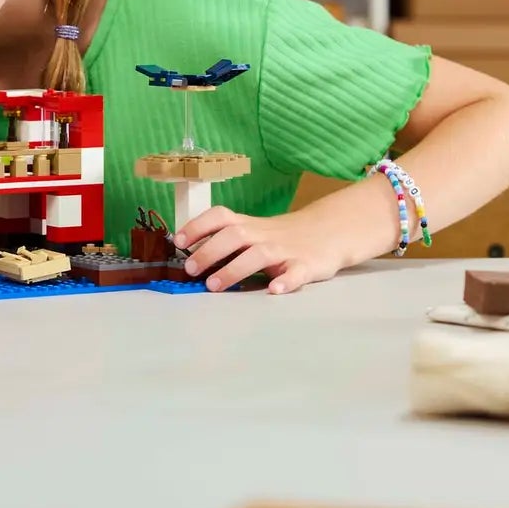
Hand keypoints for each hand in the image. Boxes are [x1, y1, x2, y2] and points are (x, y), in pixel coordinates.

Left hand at [174, 206, 349, 294]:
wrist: (329, 232)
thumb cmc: (280, 237)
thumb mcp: (252, 232)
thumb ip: (224, 242)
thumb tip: (187, 256)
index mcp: (248, 225)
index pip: (220, 217)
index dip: (198, 226)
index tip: (178, 241)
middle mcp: (263, 235)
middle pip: (235, 235)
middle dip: (209, 251)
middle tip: (190, 271)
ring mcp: (286, 250)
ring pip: (260, 254)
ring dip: (234, 269)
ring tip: (215, 285)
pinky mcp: (307, 265)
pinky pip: (297, 272)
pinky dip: (286, 281)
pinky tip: (274, 290)